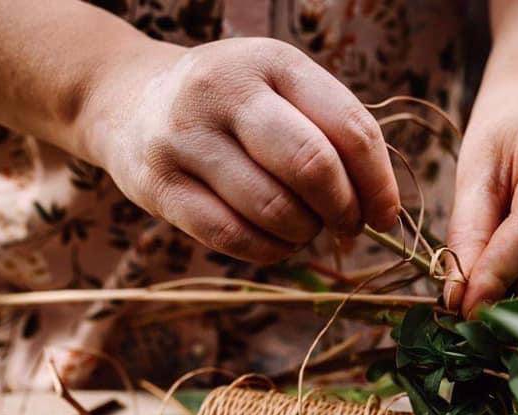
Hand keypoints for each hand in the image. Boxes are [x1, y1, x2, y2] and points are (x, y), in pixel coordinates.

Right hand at [80, 37, 398, 263]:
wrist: (132, 100)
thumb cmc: (236, 105)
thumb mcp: (283, 91)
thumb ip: (333, 134)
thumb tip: (382, 209)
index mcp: (272, 62)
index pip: (349, 128)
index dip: (378, 182)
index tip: (385, 213)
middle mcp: (224, 91)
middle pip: (312, 167)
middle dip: (344, 210)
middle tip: (348, 225)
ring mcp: (185, 137)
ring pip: (274, 209)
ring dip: (305, 232)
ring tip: (306, 227)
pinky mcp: (158, 184)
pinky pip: (232, 237)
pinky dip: (270, 250)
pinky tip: (277, 241)